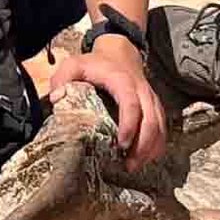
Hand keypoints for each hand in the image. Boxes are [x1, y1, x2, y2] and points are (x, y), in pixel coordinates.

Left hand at [38, 35, 165, 168]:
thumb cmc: (95, 63)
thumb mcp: (74, 64)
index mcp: (123, 82)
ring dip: (150, 149)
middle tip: (129, 165)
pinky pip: (163, 128)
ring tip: (134, 166)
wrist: (119, 53)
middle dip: (143, 146)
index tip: (121, 145)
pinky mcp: (155, 107)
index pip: (131, 105)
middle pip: (152, 121)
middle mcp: (142, 91)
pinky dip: (157, 145)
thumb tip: (56, 99)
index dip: (129, 126)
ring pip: (160, 127)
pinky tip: (145, 158)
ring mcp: (151, 100)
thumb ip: (62, 79)